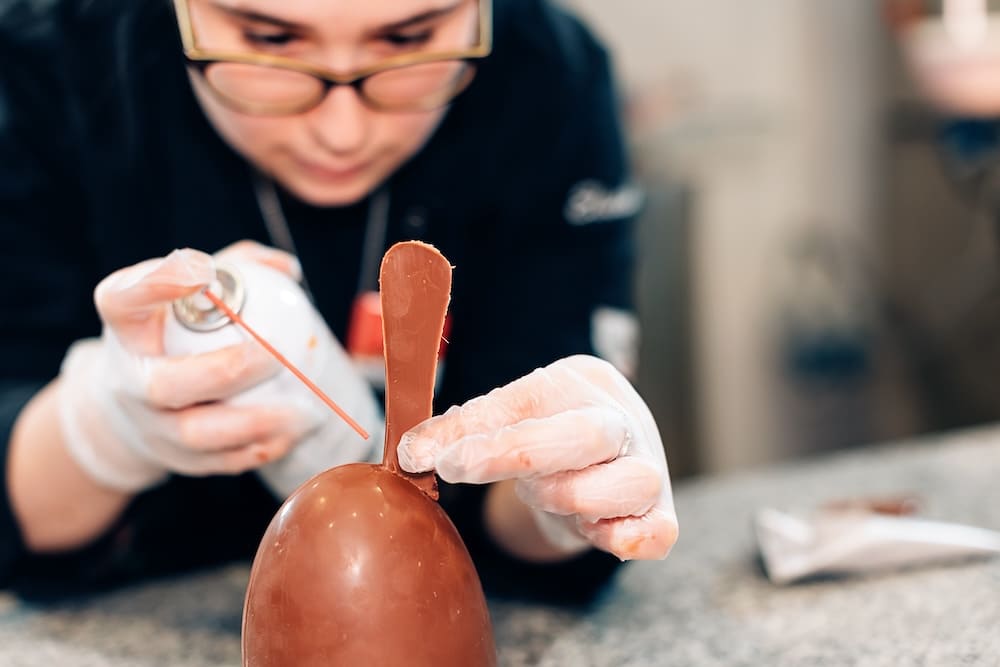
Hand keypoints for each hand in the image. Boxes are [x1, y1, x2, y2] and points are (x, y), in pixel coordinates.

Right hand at [56, 243, 339, 491]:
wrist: (135, 405)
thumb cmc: (176, 334)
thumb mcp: (189, 294)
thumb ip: (237, 268)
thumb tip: (286, 269)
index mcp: (126, 326)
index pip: (122, 300)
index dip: (157, 284)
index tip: (202, 269)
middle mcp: (128, 378)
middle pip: (163, 385)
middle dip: (226, 371)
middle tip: (276, 356)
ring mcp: (150, 425)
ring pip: (195, 434)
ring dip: (253, 423)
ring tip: (302, 411)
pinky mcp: (176, 459)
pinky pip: (220, 462)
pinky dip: (259, 449)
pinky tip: (292, 433)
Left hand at [398, 355, 677, 560]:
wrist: (600, 450)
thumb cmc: (546, 429)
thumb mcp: (504, 417)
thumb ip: (462, 430)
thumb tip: (410, 453)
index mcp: (581, 384)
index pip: (533, 404)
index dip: (486, 436)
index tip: (437, 459)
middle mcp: (624, 422)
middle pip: (589, 434)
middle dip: (520, 455)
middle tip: (462, 469)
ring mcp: (649, 469)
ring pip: (629, 484)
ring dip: (572, 497)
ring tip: (543, 493)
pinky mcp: (659, 516)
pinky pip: (658, 533)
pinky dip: (628, 540)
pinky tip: (596, 534)